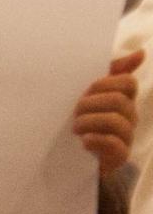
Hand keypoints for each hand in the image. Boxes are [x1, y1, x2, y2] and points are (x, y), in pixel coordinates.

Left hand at [74, 50, 140, 174]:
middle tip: (73, 113)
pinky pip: (114, 144)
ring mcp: (127, 137)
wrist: (73, 160)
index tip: (87, 91)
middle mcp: (129, 116)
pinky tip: (84, 141)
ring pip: (115, 121)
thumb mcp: (90, 96)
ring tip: (75, 129)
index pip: (127, 82)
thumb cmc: (82, 123)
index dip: (104, 83)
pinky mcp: (120, 156)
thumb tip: (141, 53)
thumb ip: (112, 72)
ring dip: (88, 122)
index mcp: (123, 99)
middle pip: (117, 100)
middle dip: (89, 104)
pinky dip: (96, 140)